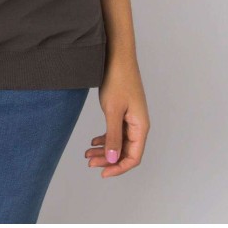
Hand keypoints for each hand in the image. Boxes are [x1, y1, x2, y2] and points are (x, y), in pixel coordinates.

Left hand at [85, 53, 149, 177]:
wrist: (117, 55)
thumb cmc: (118, 79)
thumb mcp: (113, 110)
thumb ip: (113, 135)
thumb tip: (112, 159)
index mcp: (141, 126)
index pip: (133, 157)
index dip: (118, 167)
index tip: (102, 173)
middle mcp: (138, 124)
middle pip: (125, 151)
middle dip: (108, 159)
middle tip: (89, 161)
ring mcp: (131, 117)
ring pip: (119, 141)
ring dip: (105, 149)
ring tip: (87, 153)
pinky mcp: (124, 111)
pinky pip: (116, 131)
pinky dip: (105, 138)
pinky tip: (94, 140)